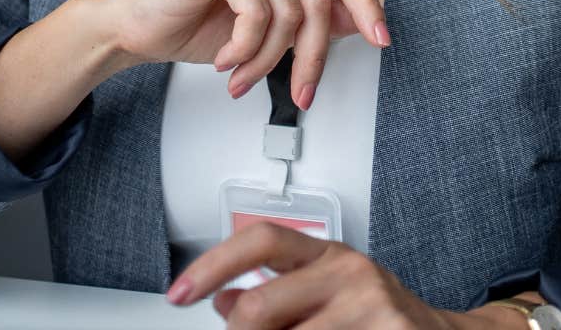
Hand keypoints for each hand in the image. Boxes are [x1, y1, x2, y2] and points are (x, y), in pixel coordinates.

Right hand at [91, 0, 388, 108]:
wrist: (137, 28)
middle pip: (318, 3)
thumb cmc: (197, 25)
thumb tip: (358, 23)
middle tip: (300, 93)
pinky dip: (244, 51)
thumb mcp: (268, 31)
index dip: (368, 4)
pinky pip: (257, 16)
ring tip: (243, 76)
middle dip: (310, 59)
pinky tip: (226, 59)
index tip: (382, 39)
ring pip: (288, 16)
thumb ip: (311, 21)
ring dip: (266, 62)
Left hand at [166, 223, 518, 328]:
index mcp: (330, 255)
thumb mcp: (328, 292)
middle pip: (257, 311)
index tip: (180, 293)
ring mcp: (371, 311)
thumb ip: (276, 294)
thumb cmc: (381, 318)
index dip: (211, 267)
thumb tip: (223, 299)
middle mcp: (350, 274)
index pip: (260, 242)